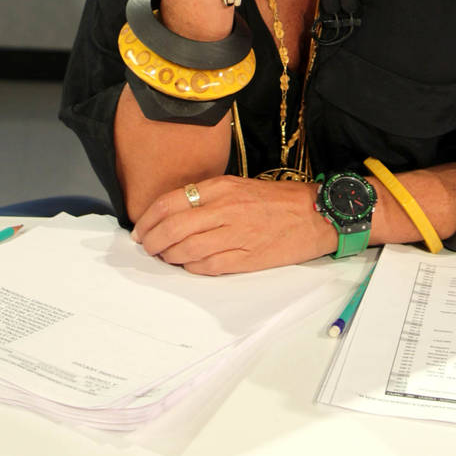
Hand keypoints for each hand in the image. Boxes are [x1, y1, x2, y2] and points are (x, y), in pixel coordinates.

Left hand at [131, 174, 336, 274]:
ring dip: (169, 256)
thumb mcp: (239, 186)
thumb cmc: (277, 201)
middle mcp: (224, 208)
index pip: (170, 202)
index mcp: (221, 187)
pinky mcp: (246, 258)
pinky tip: (188, 266)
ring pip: (186, 249)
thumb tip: (176, 214)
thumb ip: (209, 198)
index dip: (149, 219)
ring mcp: (235, 234)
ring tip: (164, 257)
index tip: (140, 229)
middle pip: (172, 228)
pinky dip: (191, 268)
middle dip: (152, 241)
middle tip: (146, 247)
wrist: (315, 215)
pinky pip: (207, 266)